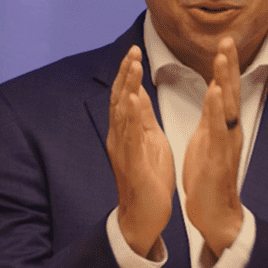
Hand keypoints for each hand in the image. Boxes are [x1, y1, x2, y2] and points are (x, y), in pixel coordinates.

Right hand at [106, 45, 174, 257]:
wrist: (144, 217)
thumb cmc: (148, 180)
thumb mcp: (148, 141)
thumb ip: (141, 117)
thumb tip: (136, 93)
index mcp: (126, 132)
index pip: (124, 96)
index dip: (128, 73)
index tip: (135, 51)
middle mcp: (119, 137)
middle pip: (118, 99)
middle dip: (125, 73)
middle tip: (132, 50)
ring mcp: (123, 150)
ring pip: (121, 113)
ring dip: (126, 87)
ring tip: (131, 66)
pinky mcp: (132, 163)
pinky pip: (129, 136)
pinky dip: (129, 116)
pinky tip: (130, 100)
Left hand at [183, 37, 244, 256]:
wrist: (215, 214)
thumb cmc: (209, 177)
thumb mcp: (208, 140)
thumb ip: (212, 116)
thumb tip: (215, 92)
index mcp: (222, 126)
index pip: (223, 90)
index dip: (224, 66)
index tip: (224, 42)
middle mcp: (228, 131)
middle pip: (229, 91)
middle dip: (228, 64)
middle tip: (228, 39)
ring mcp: (225, 143)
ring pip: (226, 106)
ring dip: (224, 79)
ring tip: (223, 57)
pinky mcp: (218, 157)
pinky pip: (218, 129)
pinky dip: (216, 109)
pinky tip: (215, 91)